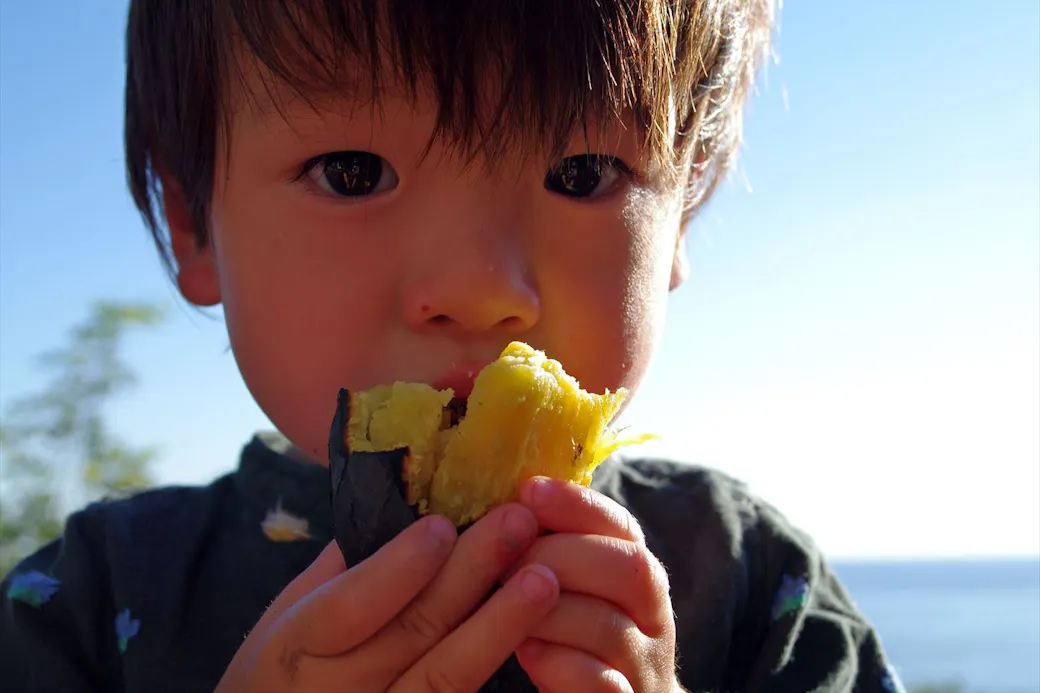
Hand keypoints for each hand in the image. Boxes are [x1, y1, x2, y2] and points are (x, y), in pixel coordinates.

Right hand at [215, 504, 558, 692]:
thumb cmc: (282, 670)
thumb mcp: (289, 617)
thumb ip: (341, 567)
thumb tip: (404, 501)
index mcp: (296, 651)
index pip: (347, 609)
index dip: (397, 568)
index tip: (442, 524)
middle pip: (412, 633)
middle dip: (469, 573)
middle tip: (517, 522)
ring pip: (447, 678)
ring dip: (501, 624)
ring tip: (543, 578)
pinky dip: (499, 664)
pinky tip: (538, 631)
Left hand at [510, 477, 679, 692]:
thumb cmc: (577, 643)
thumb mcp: (575, 591)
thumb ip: (556, 552)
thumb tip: (507, 504)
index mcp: (638, 576)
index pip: (622, 525)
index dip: (578, 504)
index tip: (530, 490)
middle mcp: (653, 616)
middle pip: (628, 568)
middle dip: (561, 555)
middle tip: (506, 562)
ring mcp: (644, 666)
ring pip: (608, 627)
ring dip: (549, 611)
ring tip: (505, 606)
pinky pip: (602, 683)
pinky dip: (560, 665)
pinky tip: (528, 654)